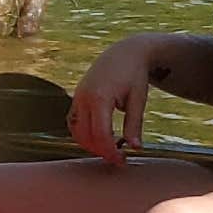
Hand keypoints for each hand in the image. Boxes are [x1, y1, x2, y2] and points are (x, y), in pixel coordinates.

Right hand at [69, 35, 167, 157]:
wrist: (125, 52)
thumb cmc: (134, 74)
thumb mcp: (138, 99)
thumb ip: (134, 124)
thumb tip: (135, 148)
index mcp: (100, 97)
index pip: (100, 134)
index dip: (110, 151)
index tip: (122, 160)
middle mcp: (84, 97)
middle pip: (86, 136)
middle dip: (101, 151)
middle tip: (118, 159)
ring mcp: (78, 97)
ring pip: (76, 131)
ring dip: (89, 144)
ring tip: (108, 150)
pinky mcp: (77, 97)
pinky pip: (74, 121)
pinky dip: (82, 133)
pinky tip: (97, 138)